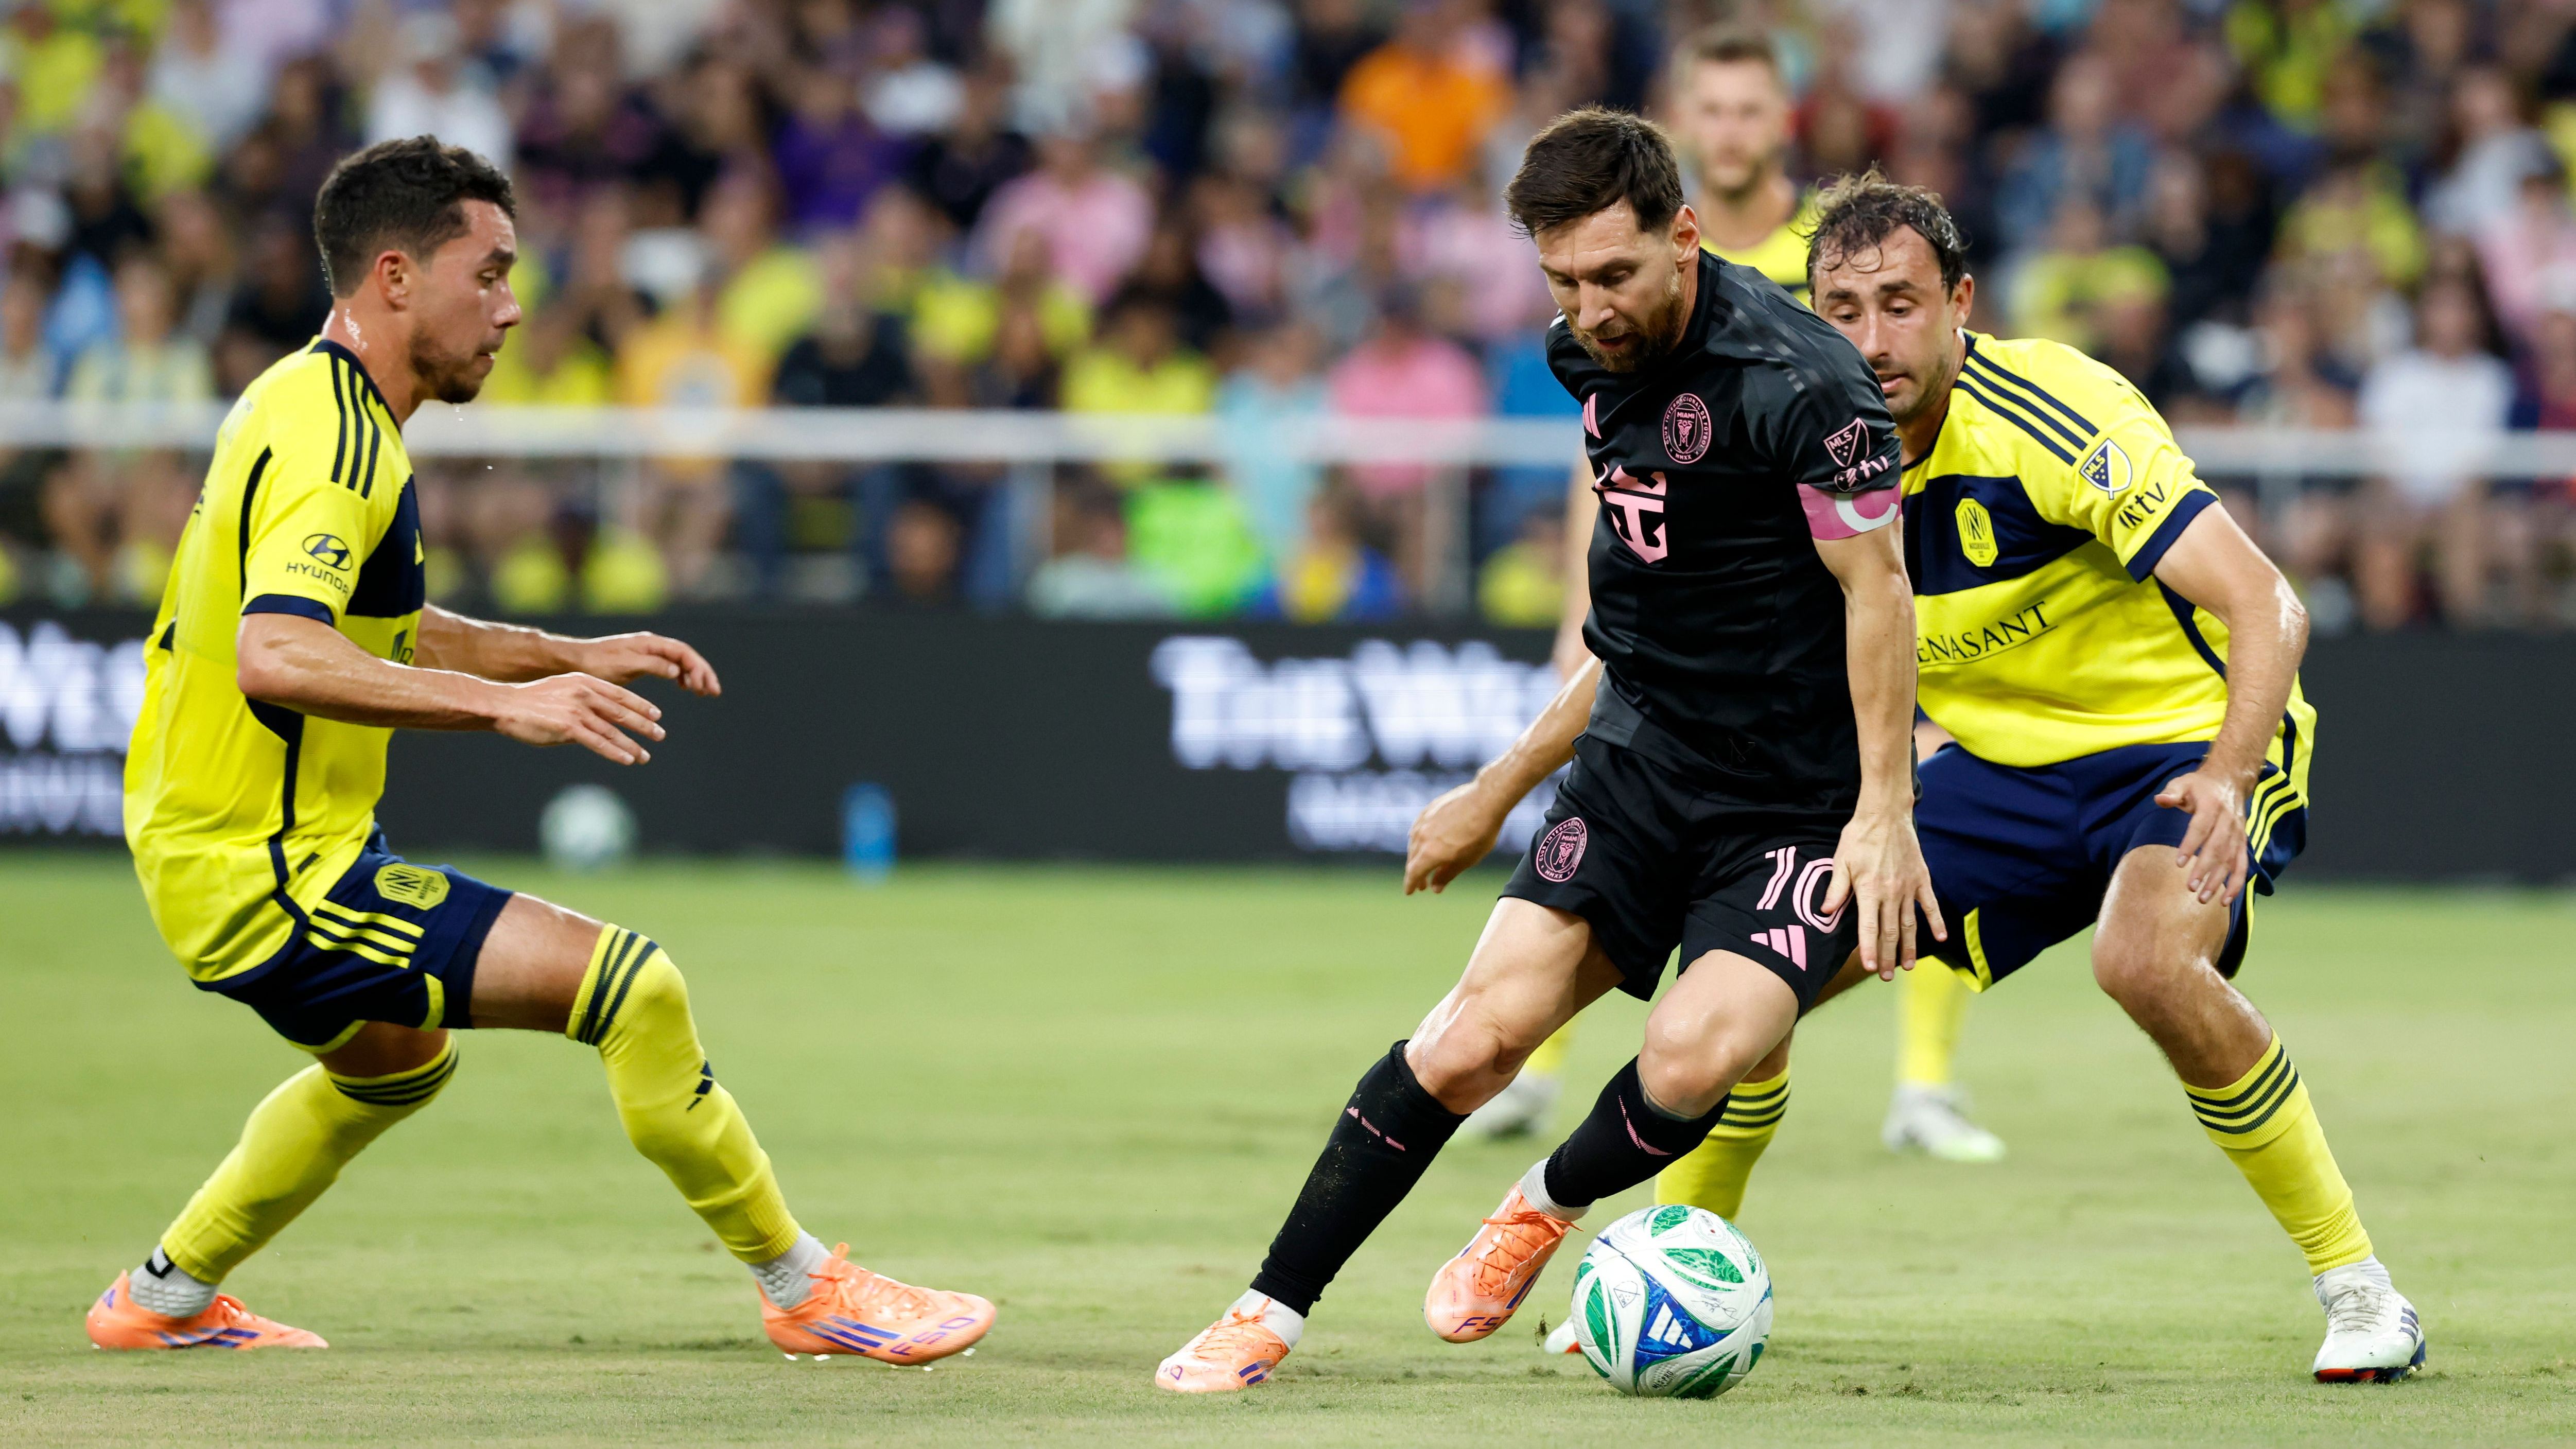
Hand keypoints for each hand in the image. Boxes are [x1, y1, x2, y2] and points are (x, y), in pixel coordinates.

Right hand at [488, 673, 665, 764]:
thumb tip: (601, 719)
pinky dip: (615, 752)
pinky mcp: (568, 727)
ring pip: (612, 730)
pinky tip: (628, 759)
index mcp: (585, 682)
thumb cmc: (532, 702)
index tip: (656, 714)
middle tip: (660, 735)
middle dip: (644, 725)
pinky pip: (598, 742)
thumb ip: (584, 701)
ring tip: (645, 755)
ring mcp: (577, 710)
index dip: (640, 705)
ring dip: (631, 744)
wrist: (505, 705)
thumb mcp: (562, 691)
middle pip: (622, 711)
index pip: (620, 694)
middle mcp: (584, 693)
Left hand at [567, 632, 720, 696]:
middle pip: (686, 656)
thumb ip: (653, 666)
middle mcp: (651, 645)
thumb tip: (678, 672)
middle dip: (702, 673)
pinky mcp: (641, 661)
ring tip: (702, 692)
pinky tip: (683, 687)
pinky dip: (680, 676)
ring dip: (693, 675)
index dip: (699, 669)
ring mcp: (647, 652)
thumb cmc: (597, 664)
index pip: (684, 653)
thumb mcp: (625, 666)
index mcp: (650, 643)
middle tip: (712, 692)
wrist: (573, 661)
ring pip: (679, 661)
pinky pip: (669, 666)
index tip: (707, 688)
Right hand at [1404, 779, 1510, 894]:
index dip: (1410, 884)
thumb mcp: (1467, 860)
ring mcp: (1423, 821)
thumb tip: (1435, 887)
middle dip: (1416, 874)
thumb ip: (1448, 874)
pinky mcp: (1428, 810)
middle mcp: (1421, 837)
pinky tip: (1425, 841)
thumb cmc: (1480, 832)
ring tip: (1425, 863)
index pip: (1413, 873)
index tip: (1409, 892)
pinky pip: (1418, 828)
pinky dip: (1419, 840)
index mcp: (1430, 853)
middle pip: (1413, 859)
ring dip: (1417, 856)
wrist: (1485, 800)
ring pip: (1414, 843)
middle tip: (1423, 885)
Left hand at [1824, 804, 1944, 979]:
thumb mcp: (1841, 862)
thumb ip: (1836, 889)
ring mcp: (1908, 887)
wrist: (1885, 815)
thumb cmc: (1859, 838)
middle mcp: (1890, 893)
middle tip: (1887, 976)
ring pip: (1909, 923)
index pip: (1868, 928)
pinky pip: (1931, 905)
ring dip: (1909, 946)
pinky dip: (1936, 922)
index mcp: (1868, 890)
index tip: (1871, 968)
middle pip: (1890, 932)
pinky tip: (1940, 938)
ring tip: (1908, 966)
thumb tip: (1826, 912)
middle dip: (1888, 956)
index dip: (1869, 949)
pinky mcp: (1921, 879)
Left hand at [2155, 767, 2250, 905]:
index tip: (2179, 863)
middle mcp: (2228, 821)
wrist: (2230, 781)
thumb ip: (2172, 792)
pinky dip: (2236, 884)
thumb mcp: (2183, 782)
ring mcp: (2238, 834)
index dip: (2191, 845)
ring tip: (2203, 898)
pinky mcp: (2243, 843)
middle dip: (2205, 869)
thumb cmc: (2200, 786)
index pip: (2201, 827)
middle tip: (2191, 888)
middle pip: (2218, 848)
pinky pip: (2242, 865)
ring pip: (2231, 860)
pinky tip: (2225, 900)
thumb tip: (2160, 799)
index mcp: (2212, 806)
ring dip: (2219, 881)